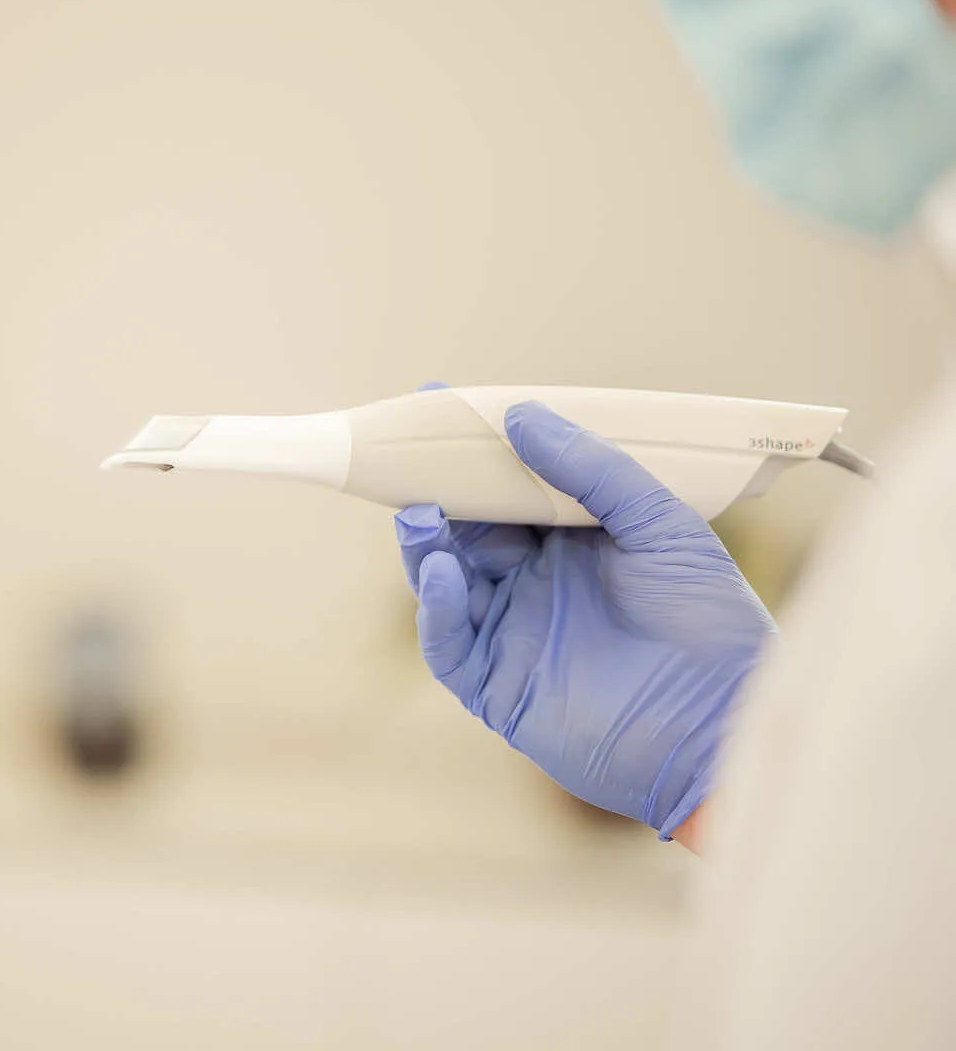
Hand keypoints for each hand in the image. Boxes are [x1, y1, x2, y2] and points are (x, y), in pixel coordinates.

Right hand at [394, 400, 774, 837]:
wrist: (724, 724)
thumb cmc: (711, 624)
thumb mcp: (662, 525)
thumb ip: (594, 469)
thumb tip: (522, 414)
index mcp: (572, 543)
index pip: (507, 489)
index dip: (473, 452)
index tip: (439, 405)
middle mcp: (534, 584)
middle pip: (464, 529)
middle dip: (433, 490)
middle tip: (405, 450)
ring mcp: (511, 634)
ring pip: (444, 581)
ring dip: (425, 545)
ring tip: (420, 513)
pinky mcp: (496, 687)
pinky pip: (449, 643)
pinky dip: (438, 607)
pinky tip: (448, 575)